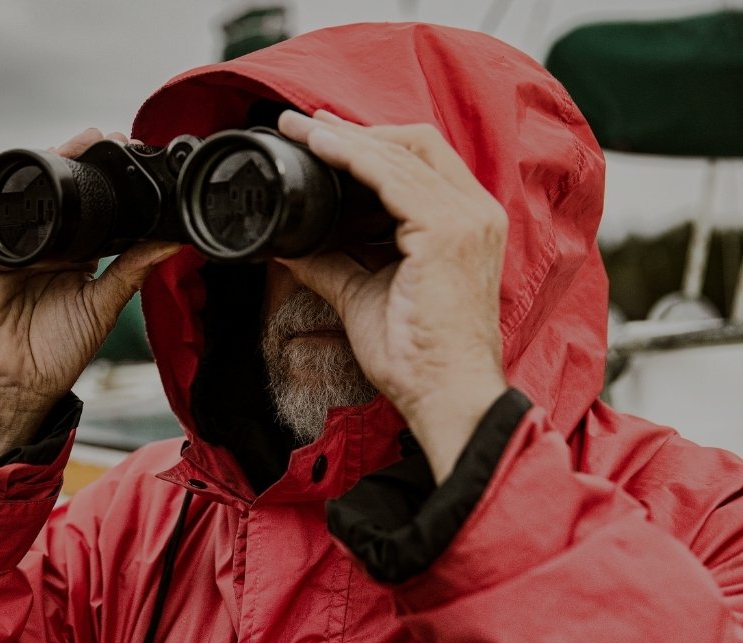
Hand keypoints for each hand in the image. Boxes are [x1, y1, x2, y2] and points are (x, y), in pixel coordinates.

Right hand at [0, 128, 179, 460]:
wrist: (11, 387)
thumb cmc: (53, 357)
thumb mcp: (103, 307)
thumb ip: (133, 269)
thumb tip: (171, 241)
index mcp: (75, 255)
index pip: (93, 207)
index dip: (111, 182)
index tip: (134, 156)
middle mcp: (45, 245)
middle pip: (61, 191)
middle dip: (82, 161)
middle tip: (111, 140)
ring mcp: (12, 246)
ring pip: (31, 194)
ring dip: (52, 166)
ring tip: (79, 144)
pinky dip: (16, 201)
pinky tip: (38, 186)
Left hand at [276, 110, 507, 481]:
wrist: (443, 395)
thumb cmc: (415, 357)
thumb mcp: (364, 295)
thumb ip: (334, 262)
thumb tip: (292, 246)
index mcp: (464, 223)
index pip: (420, 161)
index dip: (370, 141)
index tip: (321, 134)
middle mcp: (474, 213)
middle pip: (414, 144)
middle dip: (355, 129)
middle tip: (302, 123)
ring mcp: (465, 219)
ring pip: (400, 154)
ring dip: (346, 137)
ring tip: (301, 129)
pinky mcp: (447, 232)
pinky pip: (393, 178)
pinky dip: (354, 158)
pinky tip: (322, 150)